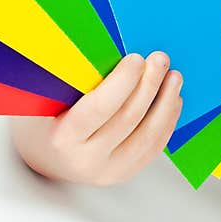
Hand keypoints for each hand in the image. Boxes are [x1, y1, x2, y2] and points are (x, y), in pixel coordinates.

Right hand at [11, 51, 181, 185]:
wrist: (46, 158)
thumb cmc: (48, 119)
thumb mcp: (51, 100)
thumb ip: (78, 80)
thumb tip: (115, 48)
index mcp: (63, 137)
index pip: (98, 109)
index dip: (122, 82)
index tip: (136, 58)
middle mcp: (87, 159)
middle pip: (128, 119)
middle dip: (149, 85)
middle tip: (160, 58)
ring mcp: (109, 171)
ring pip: (147, 136)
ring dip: (165, 102)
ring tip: (174, 77)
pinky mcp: (126, 172)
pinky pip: (153, 147)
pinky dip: (167, 121)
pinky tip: (173, 99)